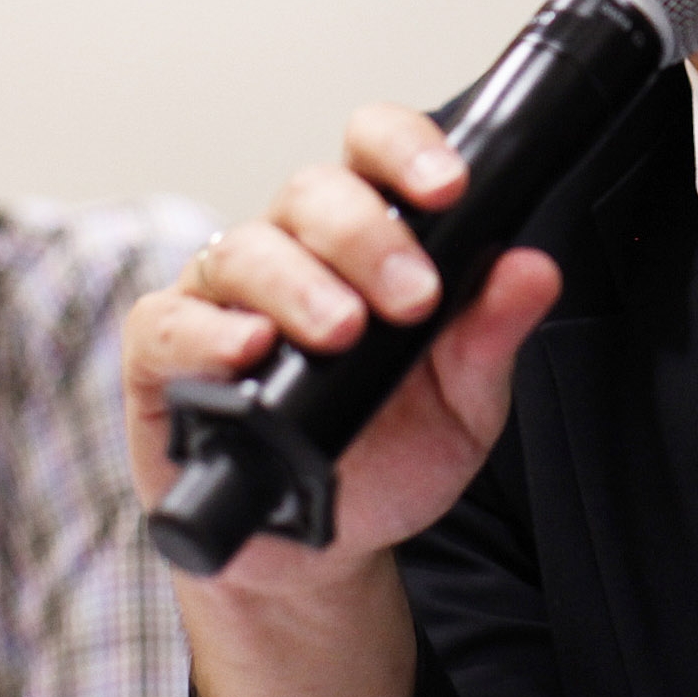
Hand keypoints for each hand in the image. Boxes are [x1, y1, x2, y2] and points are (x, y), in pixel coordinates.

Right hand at [120, 103, 563, 594]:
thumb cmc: (388, 454)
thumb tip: (534, 269)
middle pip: (312, 193)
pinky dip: (208, 333)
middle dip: (368, 237)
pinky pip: (168, 323)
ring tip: (343, 332)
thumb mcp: (464, 401)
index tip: (449, 188)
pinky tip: (249, 352)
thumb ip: (493, 333)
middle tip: (415, 298)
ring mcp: (221, 299)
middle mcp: (291, 252)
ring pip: (246, 249)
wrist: (320, 546)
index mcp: (365, 240)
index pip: (374, 153)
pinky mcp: (163, 356)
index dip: (405, 149)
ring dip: (300, 285)